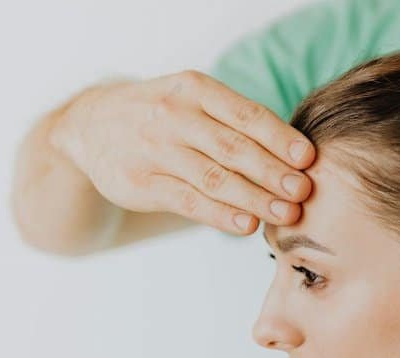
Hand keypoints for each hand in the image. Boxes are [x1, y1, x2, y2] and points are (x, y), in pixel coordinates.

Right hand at [51, 70, 314, 235]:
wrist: (90, 127)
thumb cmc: (165, 117)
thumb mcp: (194, 102)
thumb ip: (237, 123)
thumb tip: (300, 157)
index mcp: (195, 89)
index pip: (245, 114)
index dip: (280, 138)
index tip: (309, 159)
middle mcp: (173, 115)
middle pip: (233, 147)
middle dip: (274, 172)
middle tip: (305, 191)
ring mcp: (154, 150)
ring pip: (213, 177)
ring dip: (255, 198)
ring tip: (287, 214)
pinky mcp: (140, 183)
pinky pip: (188, 201)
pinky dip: (221, 215)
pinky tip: (248, 225)